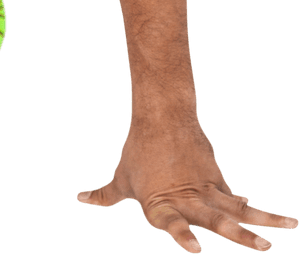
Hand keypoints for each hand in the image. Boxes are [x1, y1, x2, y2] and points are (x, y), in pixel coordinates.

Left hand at [76, 118, 297, 250]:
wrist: (161, 117)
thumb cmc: (137, 153)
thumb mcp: (120, 179)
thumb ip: (104, 196)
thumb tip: (80, 198)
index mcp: (160, 207)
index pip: (172, 225)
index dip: (183, 236)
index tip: (195, 250)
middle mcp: (186, 200)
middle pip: (216, 219)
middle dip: (240, 235)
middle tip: (263, 247)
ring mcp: (205, 189)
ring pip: (239, 208)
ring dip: (264, 220)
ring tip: (289, 228)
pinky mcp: (216, 179)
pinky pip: (236, 197)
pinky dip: (252, 207)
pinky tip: (272, 216)